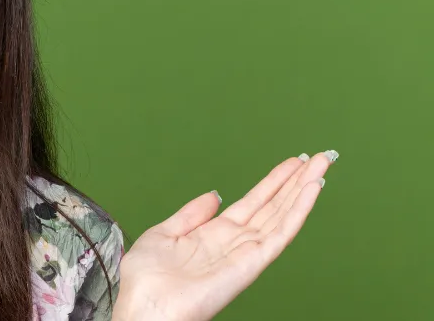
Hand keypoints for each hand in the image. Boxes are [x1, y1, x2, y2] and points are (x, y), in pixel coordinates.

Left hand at [113, 150, 334, 320]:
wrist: (143, 307)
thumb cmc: (146, 281)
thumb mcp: (164, 234)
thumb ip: (190, 215)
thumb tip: (214, 196)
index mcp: (213, 235)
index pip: (252, 203)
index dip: (272, 183)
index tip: (293, 164)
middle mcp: (234, 243)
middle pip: (273, 206)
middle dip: (296, 181)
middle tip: (320, 158)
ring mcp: (245, 253)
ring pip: (281, 216)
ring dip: (303, 190)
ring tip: (322, 166)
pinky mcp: (251, 265)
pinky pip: (279, 235)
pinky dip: (297, 212)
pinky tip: (310, 191)